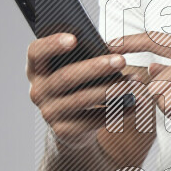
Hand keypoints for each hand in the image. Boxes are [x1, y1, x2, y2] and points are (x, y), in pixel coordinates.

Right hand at [26, 33, 145, 147]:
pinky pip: (94, 120)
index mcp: (36, 68)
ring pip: (82, 99)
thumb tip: (110, 51)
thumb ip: (82, 58)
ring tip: (134, 82)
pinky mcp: (64, 131)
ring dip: (112, 90)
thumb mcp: (73, 70)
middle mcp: (37, 91)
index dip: (52, 44)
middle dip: (95, 68)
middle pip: (65, 77)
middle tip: (121, 60)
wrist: (71, 126)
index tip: (75, 39)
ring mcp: (49, 113)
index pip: (36, 51)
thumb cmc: (77, 86)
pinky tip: (135, 102)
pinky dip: (117, 111)